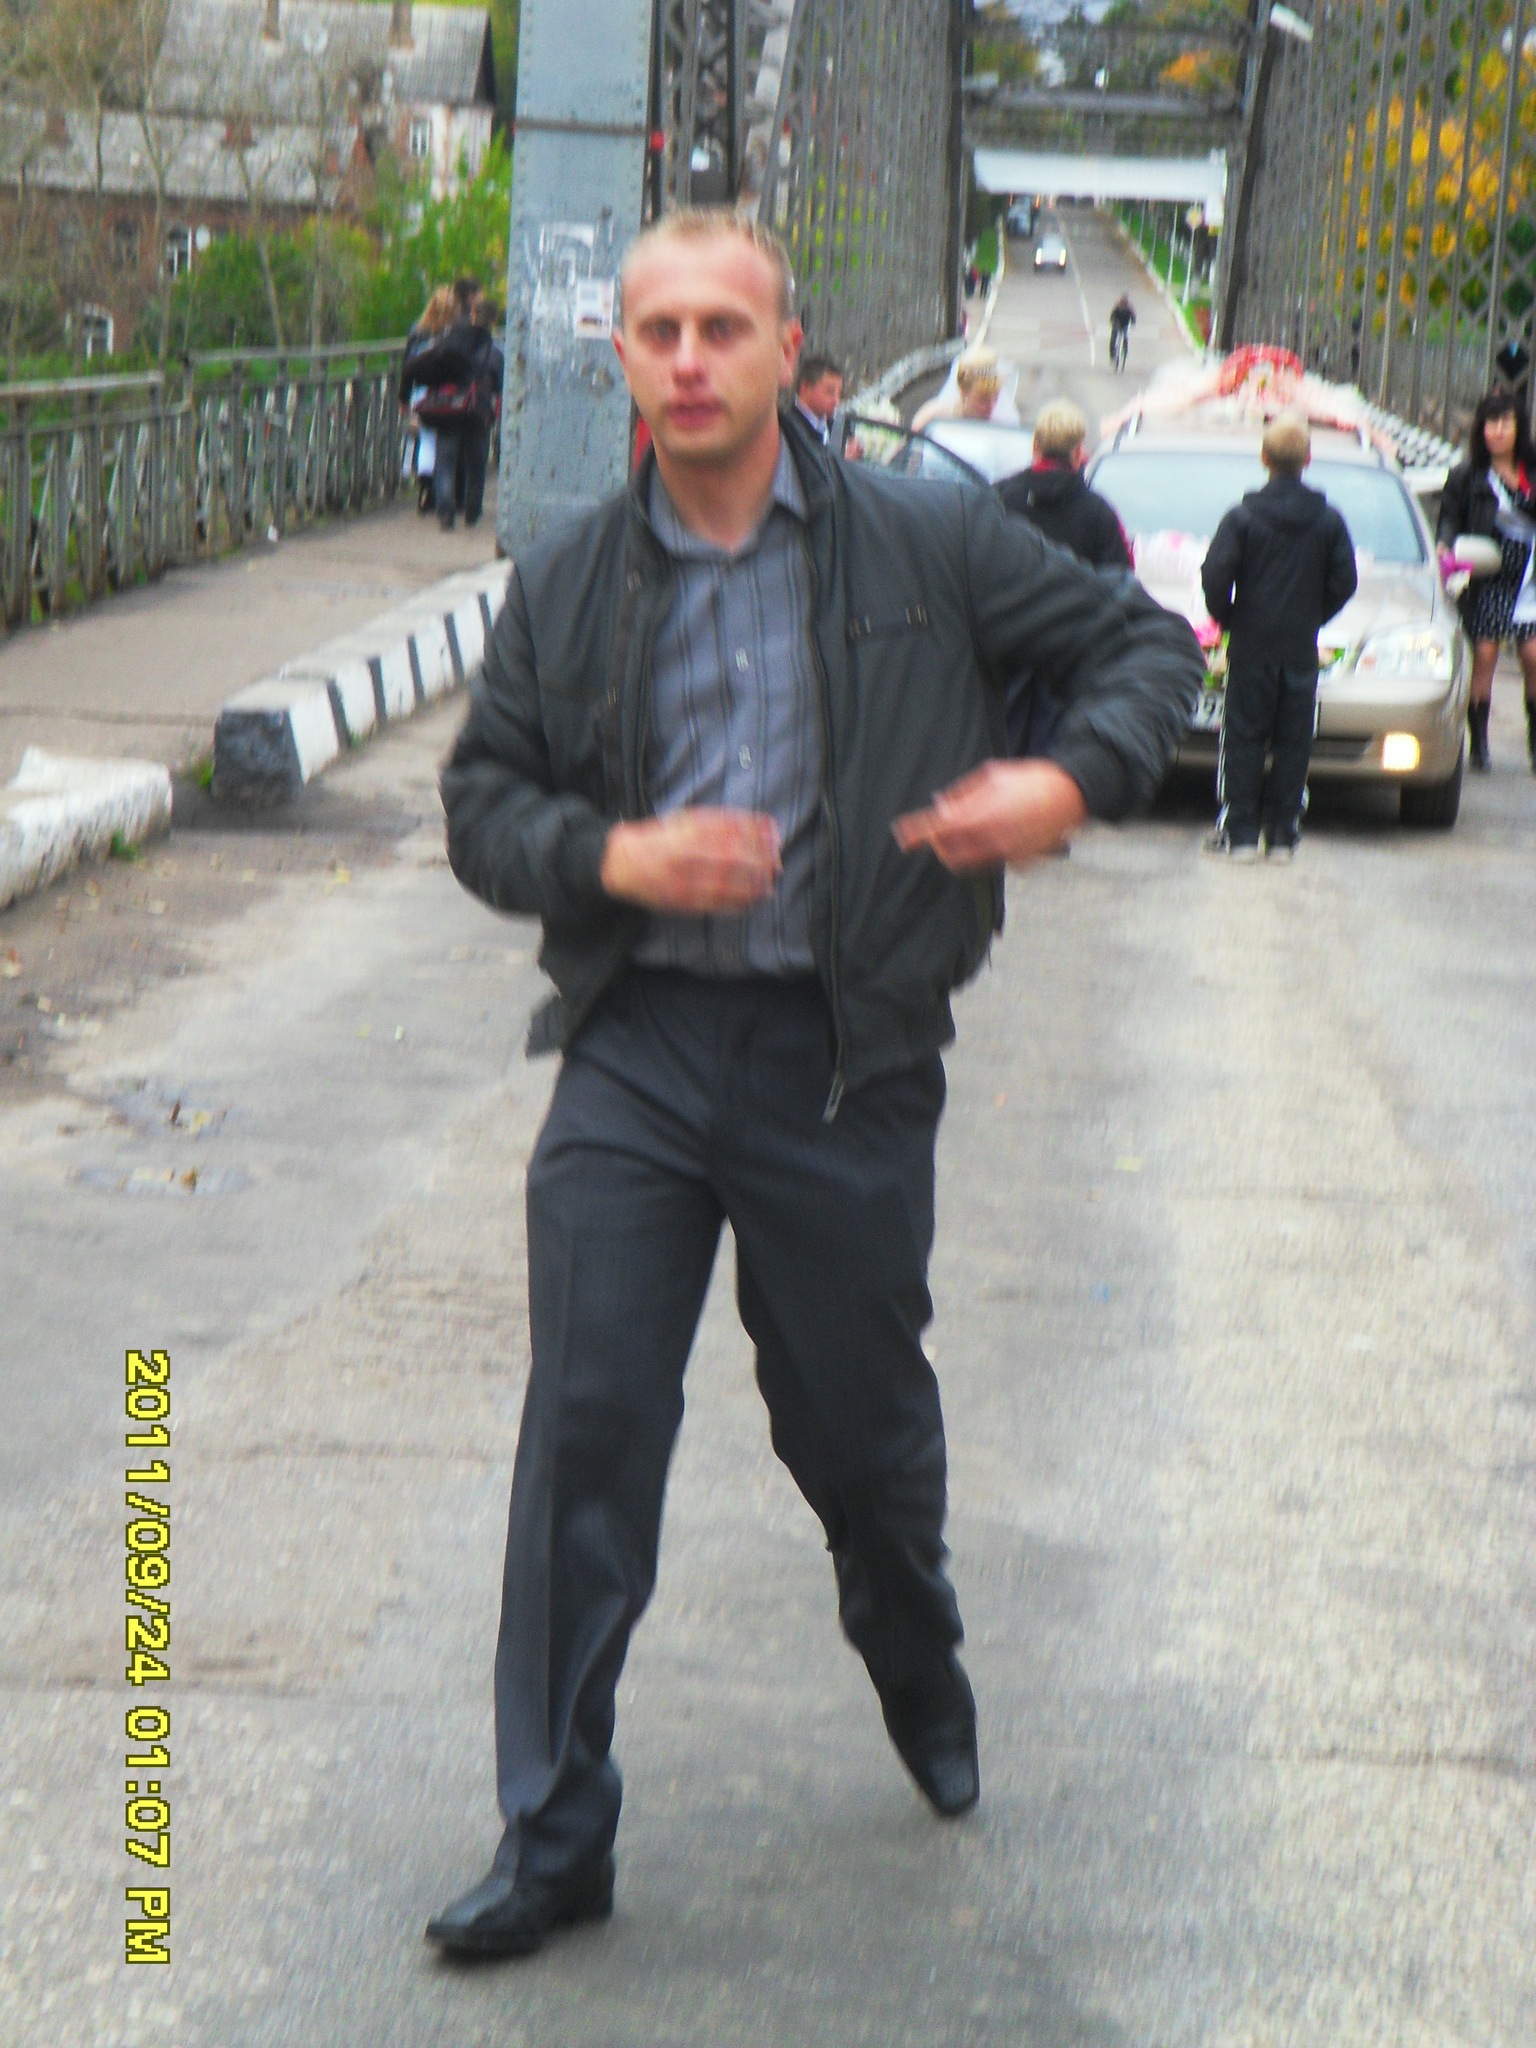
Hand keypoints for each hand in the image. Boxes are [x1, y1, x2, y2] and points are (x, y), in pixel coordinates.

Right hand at [601, 808, 781, 911]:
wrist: (622, 863)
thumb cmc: (661, 839)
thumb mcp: (685, 820)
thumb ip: (719, 822)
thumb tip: (758, 825)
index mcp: (685, 830)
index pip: (728, 829)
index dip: (755, 833)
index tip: (774, 835)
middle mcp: (684, 854)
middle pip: (729, 857)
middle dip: (757, 861)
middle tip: (776, 863)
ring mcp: (682, 879)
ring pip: (723, 883)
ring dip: (750, 886)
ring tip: (768, 885)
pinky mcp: (680, 900)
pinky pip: (712, 904)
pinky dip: (734, 904)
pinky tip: (750, 902)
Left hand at [892, 760, 1087, 871]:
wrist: (1071, 793)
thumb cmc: (1031, 778)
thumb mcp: (992, 775)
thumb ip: (962, 793)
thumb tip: (939, 805)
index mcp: (984, 814)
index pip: (941, 829)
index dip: (918, 833)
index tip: (902, 836)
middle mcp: (993, 838)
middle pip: (951, 854)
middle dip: (939, 846)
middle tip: (935, 834)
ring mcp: (1008, 853)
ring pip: (970, 861)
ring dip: (960, 849)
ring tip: (971, 828)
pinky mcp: (1020, 862)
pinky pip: (993, 859)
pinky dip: (987, 848)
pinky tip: (1003, 828)